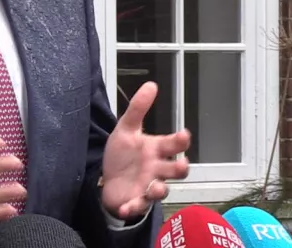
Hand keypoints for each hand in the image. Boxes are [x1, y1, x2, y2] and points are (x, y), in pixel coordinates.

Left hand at [100, 82, 190, 219]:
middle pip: (176, 170)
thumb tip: (152, 85)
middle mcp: (157, 169)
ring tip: (155, 187)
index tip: (184, 134)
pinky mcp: (136, 201)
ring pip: (161, 190)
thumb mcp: (126, 129)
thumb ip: (138, 108)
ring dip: (159, 189)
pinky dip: (133, 207)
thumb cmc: (124, 154)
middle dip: (180, 168)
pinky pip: (138, 206)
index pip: (173, 144)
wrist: (108, 179)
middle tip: (181, 164)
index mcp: (156, 149)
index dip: (180, 140)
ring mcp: (148, 186)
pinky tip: (127, 206)